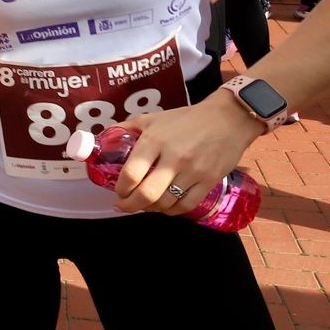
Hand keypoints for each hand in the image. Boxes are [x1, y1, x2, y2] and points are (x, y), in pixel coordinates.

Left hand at [110, 94, 261, 215]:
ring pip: (166, 203)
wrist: (228, 119)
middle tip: (124, 205)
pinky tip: (166, 206)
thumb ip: (127, 128)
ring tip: (145, 204)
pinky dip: (172, 211)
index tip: (118, 191)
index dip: (121, 188)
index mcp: (155, 140)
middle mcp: (173, 157)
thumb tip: (102, 139)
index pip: (131, 173)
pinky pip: (186, 205)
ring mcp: (193, 171)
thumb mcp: (153, 118)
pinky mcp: (209, 180)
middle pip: (147, 194)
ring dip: (151, 208)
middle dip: (130, 205)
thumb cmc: (186, 119)